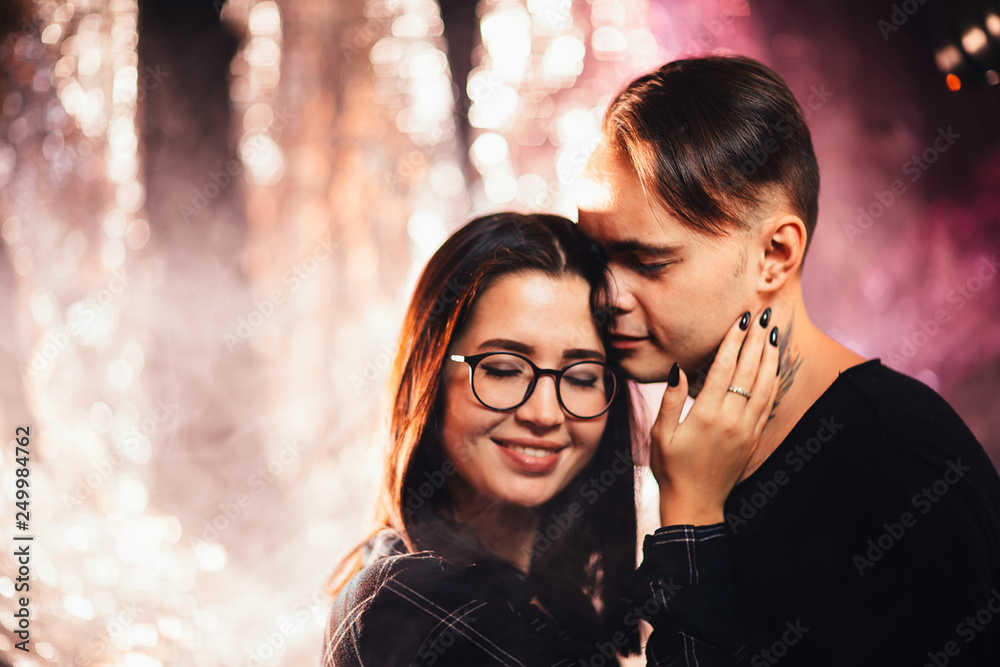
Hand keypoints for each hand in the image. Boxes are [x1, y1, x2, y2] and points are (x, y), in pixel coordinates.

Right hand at [650, 309, 779, 525]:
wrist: (696, 504)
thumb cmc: (671, 469)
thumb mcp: (660, 434)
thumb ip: (669, 400)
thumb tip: (677, 368)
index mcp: (705, 415)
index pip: (724, 368)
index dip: (734, 341)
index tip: (741, 320)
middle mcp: (731, 419)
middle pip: (749, 371)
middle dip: (757, 341)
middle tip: (764, 315)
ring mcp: (746, 429)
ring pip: (765, 385)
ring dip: (770, 357)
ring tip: (774, 333)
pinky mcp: (754, 438)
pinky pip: (769, 403)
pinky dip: (774, 381)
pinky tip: (775, 366)